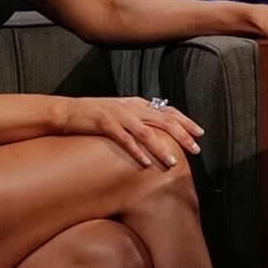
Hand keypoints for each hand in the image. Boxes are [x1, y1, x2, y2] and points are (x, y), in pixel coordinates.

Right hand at [63, 97, 204, 168]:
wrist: (67, 111)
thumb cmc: (95, 115)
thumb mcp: (122, 112)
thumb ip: (140, 118)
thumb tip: (159, 129)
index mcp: (137, 104)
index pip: (168, 111)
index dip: (185, 121)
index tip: (199, 133)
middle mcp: (131, 108)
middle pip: (164, 121)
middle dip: (182, 135)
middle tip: (196, 149)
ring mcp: (118, 116)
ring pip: (147, 133)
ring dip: (162, 148)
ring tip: (173, 162)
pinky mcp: (105, 124)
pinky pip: (124, 140)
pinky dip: (136, 152)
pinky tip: (145, 163)